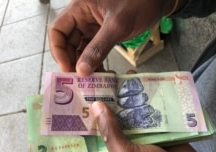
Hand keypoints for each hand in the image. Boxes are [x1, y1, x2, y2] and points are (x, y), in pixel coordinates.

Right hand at [48, 0, 183, 76]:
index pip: (57, 31)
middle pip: (67, 43)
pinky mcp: (102, 34)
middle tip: (79, 80)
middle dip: (72, 61)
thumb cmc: (139, 3)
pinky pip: (92, 50)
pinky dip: (94, 62)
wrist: (158, 0)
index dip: (58, 51)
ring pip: (80, 49)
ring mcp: (92, 27)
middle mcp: (82, 18)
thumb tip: (82, 71)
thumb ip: (98, 48)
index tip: (68, 69)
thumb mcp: (117, 26)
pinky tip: (100, 74)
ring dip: (84, 65)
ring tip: (90, 80)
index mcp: (79, 9)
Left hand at [90, 71, 208, 151]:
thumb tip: (96, 106)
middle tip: (102, 78)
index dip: (87, 113)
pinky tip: (139, 81)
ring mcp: (136, 132)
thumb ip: (110, 133)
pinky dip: (143, 97)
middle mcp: (119, 140)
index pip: (92, 130)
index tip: (82, 93)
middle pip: (109, 117)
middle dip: (107, 99)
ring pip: (127, 111)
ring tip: (120, 76)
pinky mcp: (152, 127)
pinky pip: (144, 109)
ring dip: (125, 95)